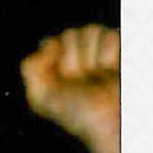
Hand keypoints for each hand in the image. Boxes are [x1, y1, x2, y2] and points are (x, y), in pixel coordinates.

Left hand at [19, 22, 119, 152]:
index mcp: (56, 65)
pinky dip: (111, 54)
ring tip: (99, 75)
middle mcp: (78, 55)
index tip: (64, 79)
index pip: (52, 42)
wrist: (114, 121)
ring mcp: (99, 50)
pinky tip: (113, 69)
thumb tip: (49, 42)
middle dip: (76, 59)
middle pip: (71, 34)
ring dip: (95, 56)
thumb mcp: (42, 98)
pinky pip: (112, 35)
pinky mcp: (121, 48)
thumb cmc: (78, 114)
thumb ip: (31, 68)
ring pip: (92, 30)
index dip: (57, 59)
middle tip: (84, 79)